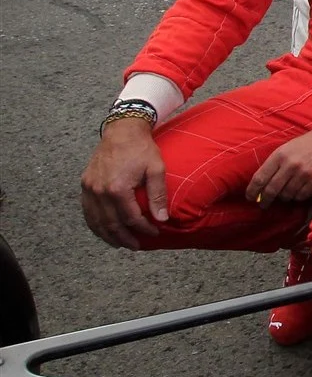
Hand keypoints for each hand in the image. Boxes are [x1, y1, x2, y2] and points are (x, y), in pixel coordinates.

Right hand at [80, 119, 169, 248]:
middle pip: (111, 223)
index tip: (154, 233)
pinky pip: (87, 211)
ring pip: (96, 221)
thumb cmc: (141, 148)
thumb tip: (162, 218)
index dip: (143, 228)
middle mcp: (99, 190)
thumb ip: (158, 195)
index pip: (131, 218)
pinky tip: (103, 230)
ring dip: (108, 235)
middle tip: (137, 246)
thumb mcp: (156, 169)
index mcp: (117, 188)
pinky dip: (94, 224)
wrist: (122, 130)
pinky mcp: (85, 184)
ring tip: (120, 244)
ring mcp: (89, 188)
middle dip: (125, 238)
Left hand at [246, 118, 311, 206]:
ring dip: (284, 197)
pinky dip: (298, 197)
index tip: (250, 197)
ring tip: (286, 194)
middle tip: (264, 204)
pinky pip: (301, 196)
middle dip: (265, 200)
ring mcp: (304, 174)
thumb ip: (277, 162)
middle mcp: (290, 165)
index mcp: (280, 154)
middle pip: (271, 190)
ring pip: (287, 195)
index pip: (260, 178)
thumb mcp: (290, 146)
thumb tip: (265, 182)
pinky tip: (299, 192)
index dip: (252, 191)